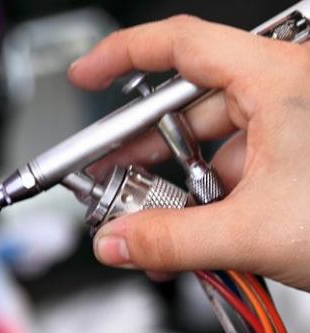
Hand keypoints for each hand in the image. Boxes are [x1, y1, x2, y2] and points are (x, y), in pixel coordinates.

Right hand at [68, 15, 309, 290]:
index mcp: (280, 81)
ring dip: (176, 192)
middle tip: (109, 186)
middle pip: (188, 110)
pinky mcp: (299, 160)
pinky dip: (208, 204)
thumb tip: (118, 243)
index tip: (86, 76)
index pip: (179, 45)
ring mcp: (294, 128)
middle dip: (142, 156)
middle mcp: (287, 93)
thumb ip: (172, 240)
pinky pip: (237, 172)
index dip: (121, 55)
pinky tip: (190, 237)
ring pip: (213, 148)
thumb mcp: (257, 231)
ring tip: (152, 229)